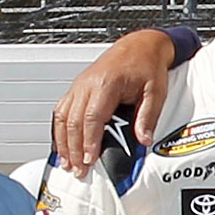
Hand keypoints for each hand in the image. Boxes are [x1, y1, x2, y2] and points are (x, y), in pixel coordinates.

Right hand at [47, 28, 183, 171]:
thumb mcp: (155, 91)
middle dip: (73, 148)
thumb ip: (147, 116)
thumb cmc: (147, 65)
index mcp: (107, 83)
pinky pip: (61, 109)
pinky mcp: (77, 87)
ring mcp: (79, 85)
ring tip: (66, 162)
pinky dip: (59, 129)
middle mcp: (88, 83)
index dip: (88, 141)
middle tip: (77, 169)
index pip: (92, 117)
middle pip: (73, 120)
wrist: (140, 45)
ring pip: (62, 116)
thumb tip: (143, 140)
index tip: (88, 159)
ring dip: (62, 141)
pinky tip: (61, 144)